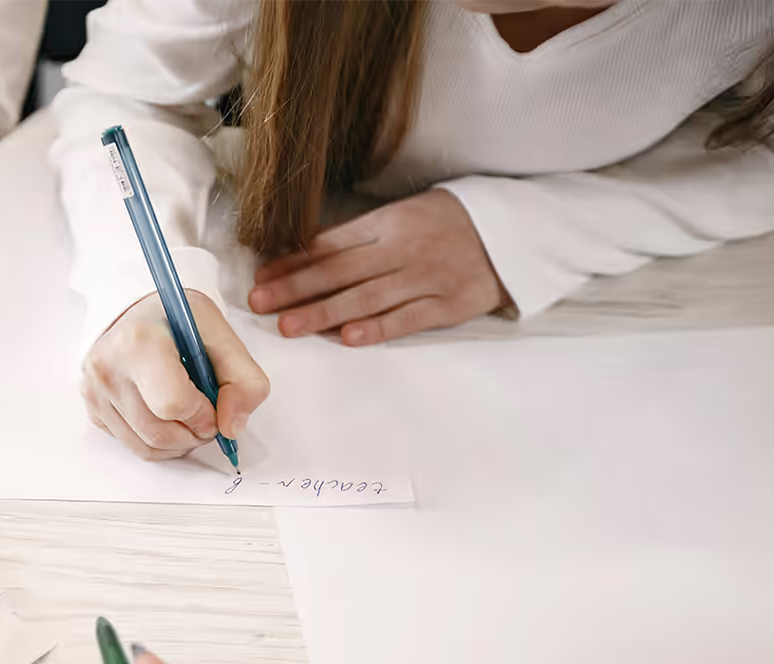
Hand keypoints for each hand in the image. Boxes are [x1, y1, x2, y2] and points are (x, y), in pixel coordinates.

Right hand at [82, 291, 269, 460]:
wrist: (140, 315)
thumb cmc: (177, 322)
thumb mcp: (221, 336)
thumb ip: (244, 382)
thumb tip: (231, 428)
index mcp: (139, 342)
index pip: (173, 405)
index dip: (203, 415)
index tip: (212, 402)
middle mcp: (108, 367)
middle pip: (159, 434)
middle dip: (194, 435)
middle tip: (206, 416)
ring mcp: (94, 390)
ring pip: (146, 448)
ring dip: (178, 444)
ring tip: (189, 418)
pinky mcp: (91, 408)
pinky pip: (131, 446)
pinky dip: (157, 442)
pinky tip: (165, 417)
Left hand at [247, 189, 508, 345]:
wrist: (513, 231)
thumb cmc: (448, 224)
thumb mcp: (405, 215)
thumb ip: (361, 237)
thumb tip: (307, 254)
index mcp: (390, 223)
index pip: (332, 245)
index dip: (294, 262)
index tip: (261, 277)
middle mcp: (405, 248)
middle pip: (341, 271)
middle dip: (296, 288)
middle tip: (260, 303)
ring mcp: (428, 277)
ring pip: (368, 297)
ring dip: (324, 312)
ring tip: (289, 325)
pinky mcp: (450, 304)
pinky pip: (408, 318)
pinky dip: (378, 328)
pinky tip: (347, 338)